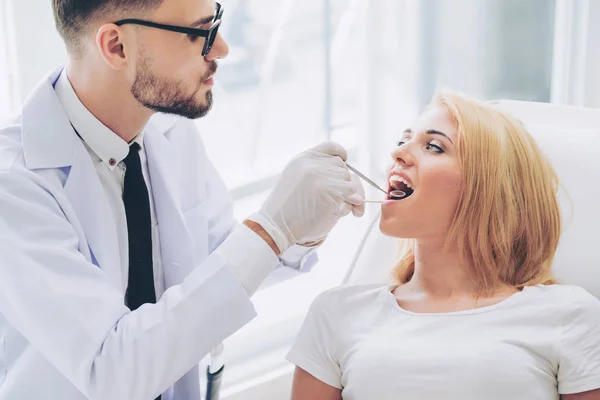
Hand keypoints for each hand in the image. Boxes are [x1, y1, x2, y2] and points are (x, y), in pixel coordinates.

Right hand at [248, 142, 364, 253]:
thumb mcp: (296, 182)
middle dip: (346, 183)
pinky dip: (351, 203)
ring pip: (349, 180)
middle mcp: (311, 164)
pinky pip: (352, 192)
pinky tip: (339, 212)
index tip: (345, 160)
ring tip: (336, 208)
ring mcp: (320, 176)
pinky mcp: (330, 190)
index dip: (341, 154)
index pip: (330, 147)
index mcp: (302, 160)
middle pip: (342, 167)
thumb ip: (318, 175)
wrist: (276, 226)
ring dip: (349, 196)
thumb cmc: (287, 210)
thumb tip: (353, 184)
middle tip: (347, 199)